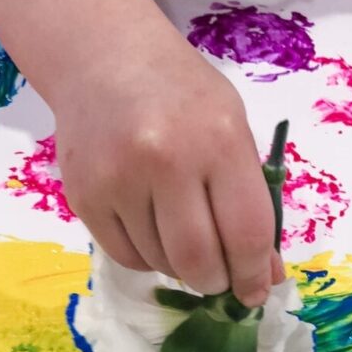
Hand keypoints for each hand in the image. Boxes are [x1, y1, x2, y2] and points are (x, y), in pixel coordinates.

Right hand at [55, 29, 282, 306]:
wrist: (105, 59)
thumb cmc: (183, 94)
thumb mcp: (233, 132)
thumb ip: (253, 202)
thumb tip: (267, 274)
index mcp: (218, 141)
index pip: (246, 233)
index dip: (254, 274)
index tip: (254, 291)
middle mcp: (166, 160)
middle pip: (198, 260)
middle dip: (215, 282)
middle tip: (218, 278)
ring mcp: (118, 179)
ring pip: (159, 263)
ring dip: (180, 267)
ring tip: (184, 238)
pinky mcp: (84, 195)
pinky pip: (125, 256)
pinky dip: (147, 258)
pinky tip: (153, 231)